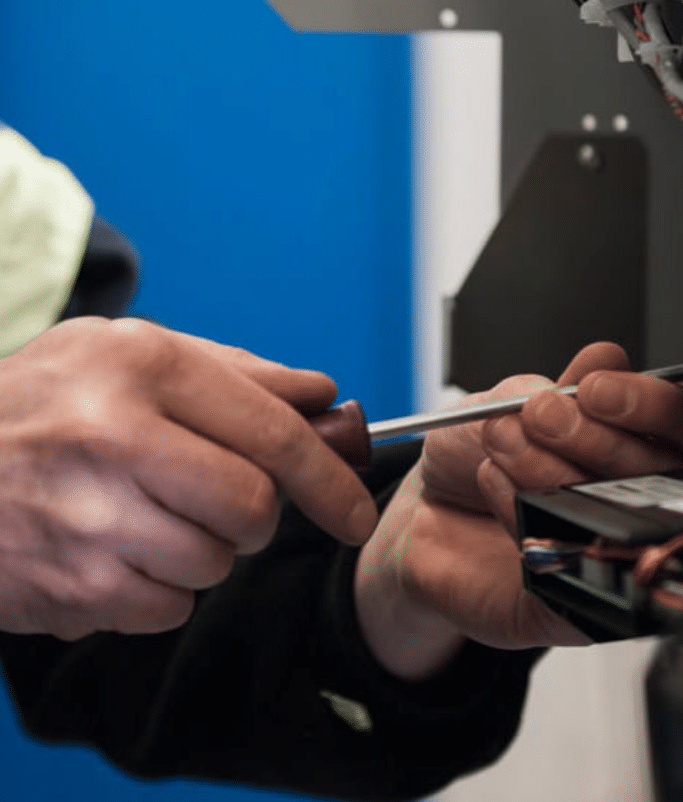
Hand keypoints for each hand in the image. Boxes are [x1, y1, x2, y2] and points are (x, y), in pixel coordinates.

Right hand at [0, 317, 375, 639]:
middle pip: (252, 509)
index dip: (331, 480)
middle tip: (226, 498)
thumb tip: (323, 398)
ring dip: (204, 549)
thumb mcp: (135, 351)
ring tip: (154, 513)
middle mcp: (114, 439)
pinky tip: (120, 548)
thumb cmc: (49, 398)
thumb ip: (238, 372)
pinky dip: (160, 589)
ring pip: (212, 564)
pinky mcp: (63, 586)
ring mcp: (83, 518)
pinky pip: (165, 609)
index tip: (355, 512)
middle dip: (258, 515)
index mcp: (145, 367)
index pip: (274, 434)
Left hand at [354, 342, 682, 680]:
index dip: (653, 405)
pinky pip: (571, 561)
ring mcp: (614, 555)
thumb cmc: (476, 454)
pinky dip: (525, 512)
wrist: (423, 513)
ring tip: (503, 439)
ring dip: (552, 468)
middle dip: (596, 436)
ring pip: (618, 515)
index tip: (595, 389)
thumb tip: (607, 359)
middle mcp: (640, 500)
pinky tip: (495, 482)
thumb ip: (563, 384)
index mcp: (642, 441)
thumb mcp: (512, 398)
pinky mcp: (578, 604)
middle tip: (540, 414)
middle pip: (667, 473)